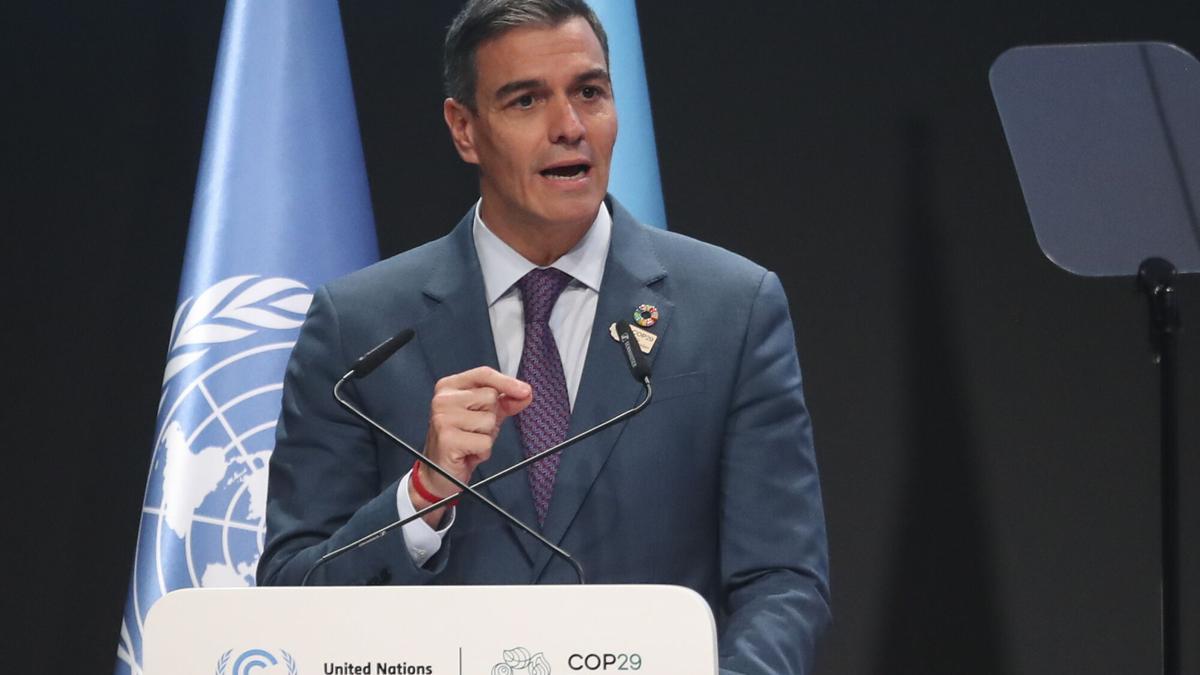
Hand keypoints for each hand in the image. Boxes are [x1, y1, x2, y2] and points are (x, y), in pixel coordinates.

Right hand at [410, 367, 531, 516]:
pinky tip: (468, 453)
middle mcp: (443, 399)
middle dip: (491, 417)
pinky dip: (482, 452)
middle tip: (475, 430)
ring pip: (489, 420)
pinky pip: (485, 442)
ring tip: (471, 442)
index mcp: (449, 387)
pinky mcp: (447, 439)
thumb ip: (505, 402)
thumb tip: (525, 393)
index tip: (525, 391)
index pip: (483, 374)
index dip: (507, 382)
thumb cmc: (461, 441)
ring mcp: (443, 418)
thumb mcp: (485, 416)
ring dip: (487, 437)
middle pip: (490, 397)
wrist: (440, 473)